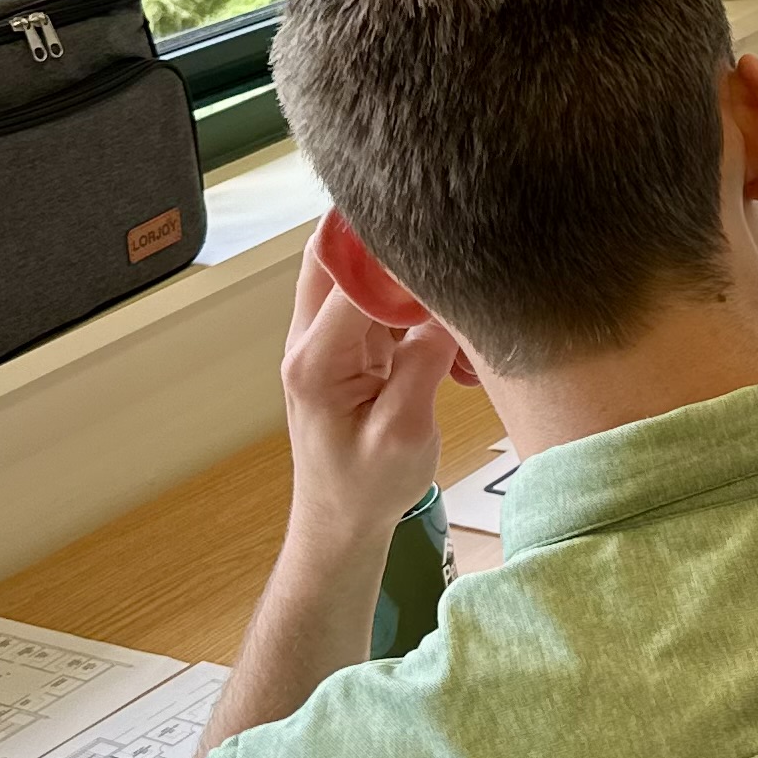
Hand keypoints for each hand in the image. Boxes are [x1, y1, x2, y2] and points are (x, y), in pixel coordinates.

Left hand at [279, 222, 457, 545]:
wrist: (340, 519)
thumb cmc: (366, 486)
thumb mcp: (406, 432)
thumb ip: (425, 361)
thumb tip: (448, 306)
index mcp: (316, 361)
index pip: (352, 281)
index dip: (398, 259)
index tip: (443, 250)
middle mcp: (309, 340)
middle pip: (335, 254)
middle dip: (384, 239)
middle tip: (438, 238)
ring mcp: (323, 339)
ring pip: (354, 272)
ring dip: (399, 273)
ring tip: (447, 285)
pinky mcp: (343, 345)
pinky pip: (371, 299)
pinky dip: (407, 301)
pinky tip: (442, 323)